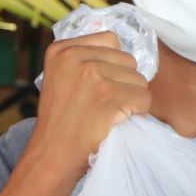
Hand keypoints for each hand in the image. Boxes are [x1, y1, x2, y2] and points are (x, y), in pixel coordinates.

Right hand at [30, 30, 151, 175]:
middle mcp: (73, 55)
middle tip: (103, 104)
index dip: (113, 66)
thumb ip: (86, 58)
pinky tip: (117, 120)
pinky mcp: (105, 94)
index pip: (110, 40)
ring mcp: (89, 73)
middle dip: (124, 83)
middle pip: (128, 59)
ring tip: (108, 113)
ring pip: (139, 78)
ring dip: (131, 98)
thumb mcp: (63, 78)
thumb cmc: (62, 121)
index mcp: (61, 48)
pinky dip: (139, 112)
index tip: (97, 87)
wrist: (52, 154)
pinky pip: (143, 97)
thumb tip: (124, 48)